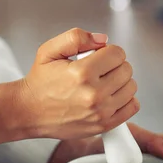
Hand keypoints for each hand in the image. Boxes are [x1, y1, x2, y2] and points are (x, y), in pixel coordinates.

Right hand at [0, 29, 138, 146]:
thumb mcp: (50, 50)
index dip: (109, 51)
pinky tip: (110, 96)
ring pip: (131, 87)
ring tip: (102, 83)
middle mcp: (94, 94)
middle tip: (99, 70)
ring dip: (120, 82)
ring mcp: (100, 112)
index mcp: (82, 72)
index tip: (99, 56)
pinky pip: (132, 107)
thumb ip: (76, 37)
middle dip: (114, 65)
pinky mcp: (104, 125)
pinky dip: (126, 99)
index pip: (117, 53)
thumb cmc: (40, 82)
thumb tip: (103, 39)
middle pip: (126, 69)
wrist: (29, 112)